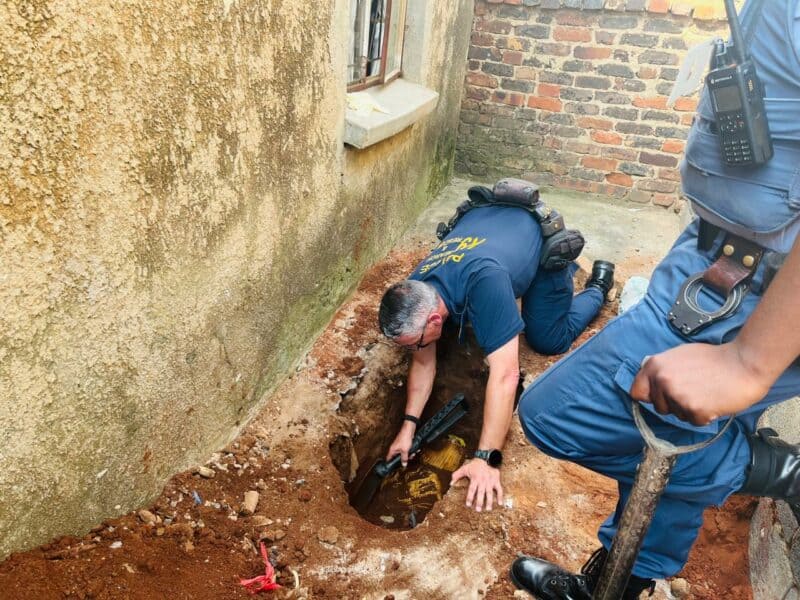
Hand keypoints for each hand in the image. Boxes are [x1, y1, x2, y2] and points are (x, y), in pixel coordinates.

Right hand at [386, 426, 414, 465]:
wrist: (409, 429)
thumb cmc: (405, 437)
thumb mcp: (405, 450)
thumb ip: (404, 458)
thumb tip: (403, 464)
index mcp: (392, 450)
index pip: (389, 459)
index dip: (391, 464)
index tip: (394, 468)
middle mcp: (395, 448)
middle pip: (398, 457)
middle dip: (405, 458)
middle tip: (408, 458)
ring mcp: (400, 446)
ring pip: (404, 454)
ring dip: (409, 454)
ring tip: (413, 453)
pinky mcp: (404, 444)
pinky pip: (407, 450)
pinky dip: (411, 450)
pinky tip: (414, 449)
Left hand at [451, 458, 503, 511]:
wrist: (486, 458)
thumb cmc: (474, 465)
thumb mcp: (464, 468)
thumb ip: (457, 475)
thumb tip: (450, 483)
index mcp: (475, 479)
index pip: (472, 490)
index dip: (469, 497)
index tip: (468, 505)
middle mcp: (483, 481)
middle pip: (481, 493)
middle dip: (479, 501)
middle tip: (478, 510)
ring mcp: (490, 481)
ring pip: (490, 493)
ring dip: (489, 501)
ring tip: (488, 509)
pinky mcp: (496, 481)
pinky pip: (499, 489)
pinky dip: (500, 496)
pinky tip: (500, 503)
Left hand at [630, 342, 770, 425]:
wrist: (744, 363)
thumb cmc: (715, 359)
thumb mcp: (679, 355)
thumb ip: (662, 369)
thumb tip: (650, 383)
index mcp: (654, 365)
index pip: (636, 392)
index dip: (649, 396)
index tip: (661, 396)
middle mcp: (661, 380)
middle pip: (659, 407)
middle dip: (674, 404)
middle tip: (694, 390)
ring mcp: (677, 395)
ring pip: (677, 415)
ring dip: (689, 409)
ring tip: (705, 393)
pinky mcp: (694, 410)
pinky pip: (694, 421)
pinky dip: (704, 416)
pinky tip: (714, 401)